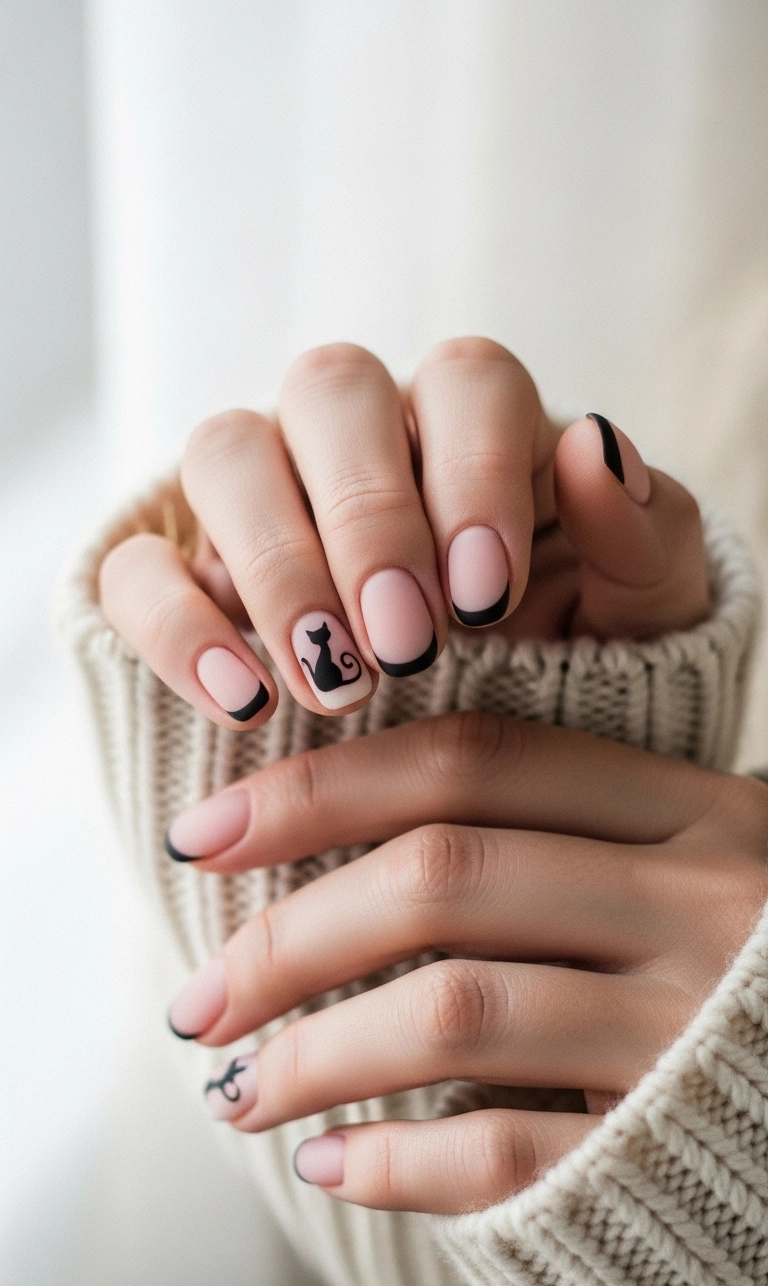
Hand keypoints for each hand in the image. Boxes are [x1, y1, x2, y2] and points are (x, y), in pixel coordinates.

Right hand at [98, 339, 708, 727]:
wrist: (477, 774)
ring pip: (227, 452)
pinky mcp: (177, 580)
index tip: (487, 593)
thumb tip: (597, 442)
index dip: (472, 470)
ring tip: (333, 681)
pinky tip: (242, 703)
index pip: (464, 381)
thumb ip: (643, 537)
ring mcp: (258, 502)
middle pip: (331, 391)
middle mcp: (356, 442)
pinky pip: (137, 568)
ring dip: (276, 564)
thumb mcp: (637, 623)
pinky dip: (176, 629)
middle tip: (406, 641)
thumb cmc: (570, 673)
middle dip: (367, 515)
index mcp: (470, 428)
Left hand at [165, 715, 767, 1213]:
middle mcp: (699, 895)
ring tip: (239, 1089)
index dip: (321, 789)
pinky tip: (333, 1162)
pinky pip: (513, 1148)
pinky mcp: (680, 1140)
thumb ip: (561, 842)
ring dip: (316, 1056)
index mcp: (691, 806)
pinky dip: (400, 1161)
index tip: (205, 836)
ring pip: (457, 1010)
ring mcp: (694, 1020)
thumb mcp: (690, 864)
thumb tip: (335, 859)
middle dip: (289, 938)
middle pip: (443, 877)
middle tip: (200, 1001)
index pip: (474, 759)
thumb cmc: (755, 969)